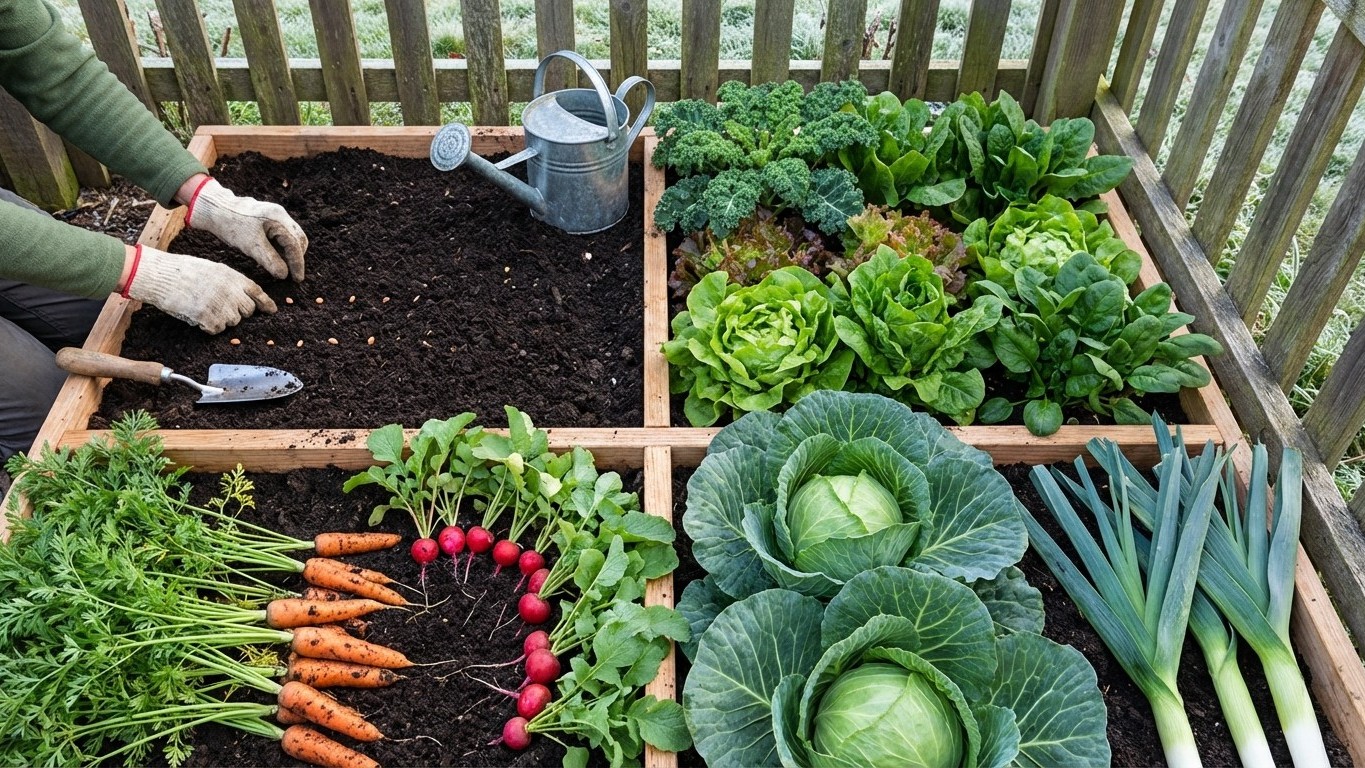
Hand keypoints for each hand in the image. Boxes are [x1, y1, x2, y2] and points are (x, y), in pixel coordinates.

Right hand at [122, 245, 276, 333]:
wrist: (161, 275)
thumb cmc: (182, 271)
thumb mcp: (212, 269)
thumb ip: (230, 282)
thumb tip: (242, 297)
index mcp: (233, 277)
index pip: (257, 292)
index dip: (265, 303)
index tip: (272, 310)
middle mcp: (231, 291)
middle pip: (247, 311)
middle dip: (238, 312)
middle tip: (220, 308)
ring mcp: (221, 305)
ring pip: (233, 322)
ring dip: (222, 320)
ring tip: (203, 307)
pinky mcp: (209, 318)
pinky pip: (216, 329)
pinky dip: (208, 326)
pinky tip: (196, 314)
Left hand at [184, 177, 308, 280]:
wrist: (216, 210)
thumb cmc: (232, 226)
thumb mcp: (251, 246)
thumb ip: (270, 260)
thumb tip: (284, 275)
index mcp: (278, 218)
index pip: (295, 244)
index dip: (298, 264)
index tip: (297, 279)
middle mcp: (281, 214)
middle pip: (298, 239)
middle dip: (297, 258)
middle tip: (292, 275)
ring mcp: (276, 215)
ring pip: (292, 237)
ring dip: (290, 253)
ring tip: (283, 267)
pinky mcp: (270, 218)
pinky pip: (284, 235)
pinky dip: (283, 247)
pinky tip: (275, 257)